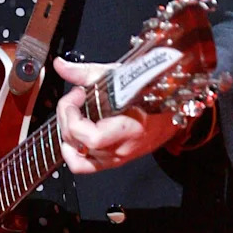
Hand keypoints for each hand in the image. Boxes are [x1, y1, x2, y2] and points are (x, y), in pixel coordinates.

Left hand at [53, 56, 181, 173]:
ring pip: (77, 158)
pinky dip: (72, 151)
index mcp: (128, 129)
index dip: (73, 117)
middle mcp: (121, 149)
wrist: (170, 112)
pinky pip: (84, 166)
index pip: (90, 137)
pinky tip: (74, 135)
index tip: (75, 96)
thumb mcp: (118, 77)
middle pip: (79, 144)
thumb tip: (61, 66)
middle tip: (74, 99)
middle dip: (67, 118)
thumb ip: (86, 73)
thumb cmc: (151, 95)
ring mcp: (116, 158)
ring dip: (68, 133)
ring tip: (73, 116)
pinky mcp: (112, 161)